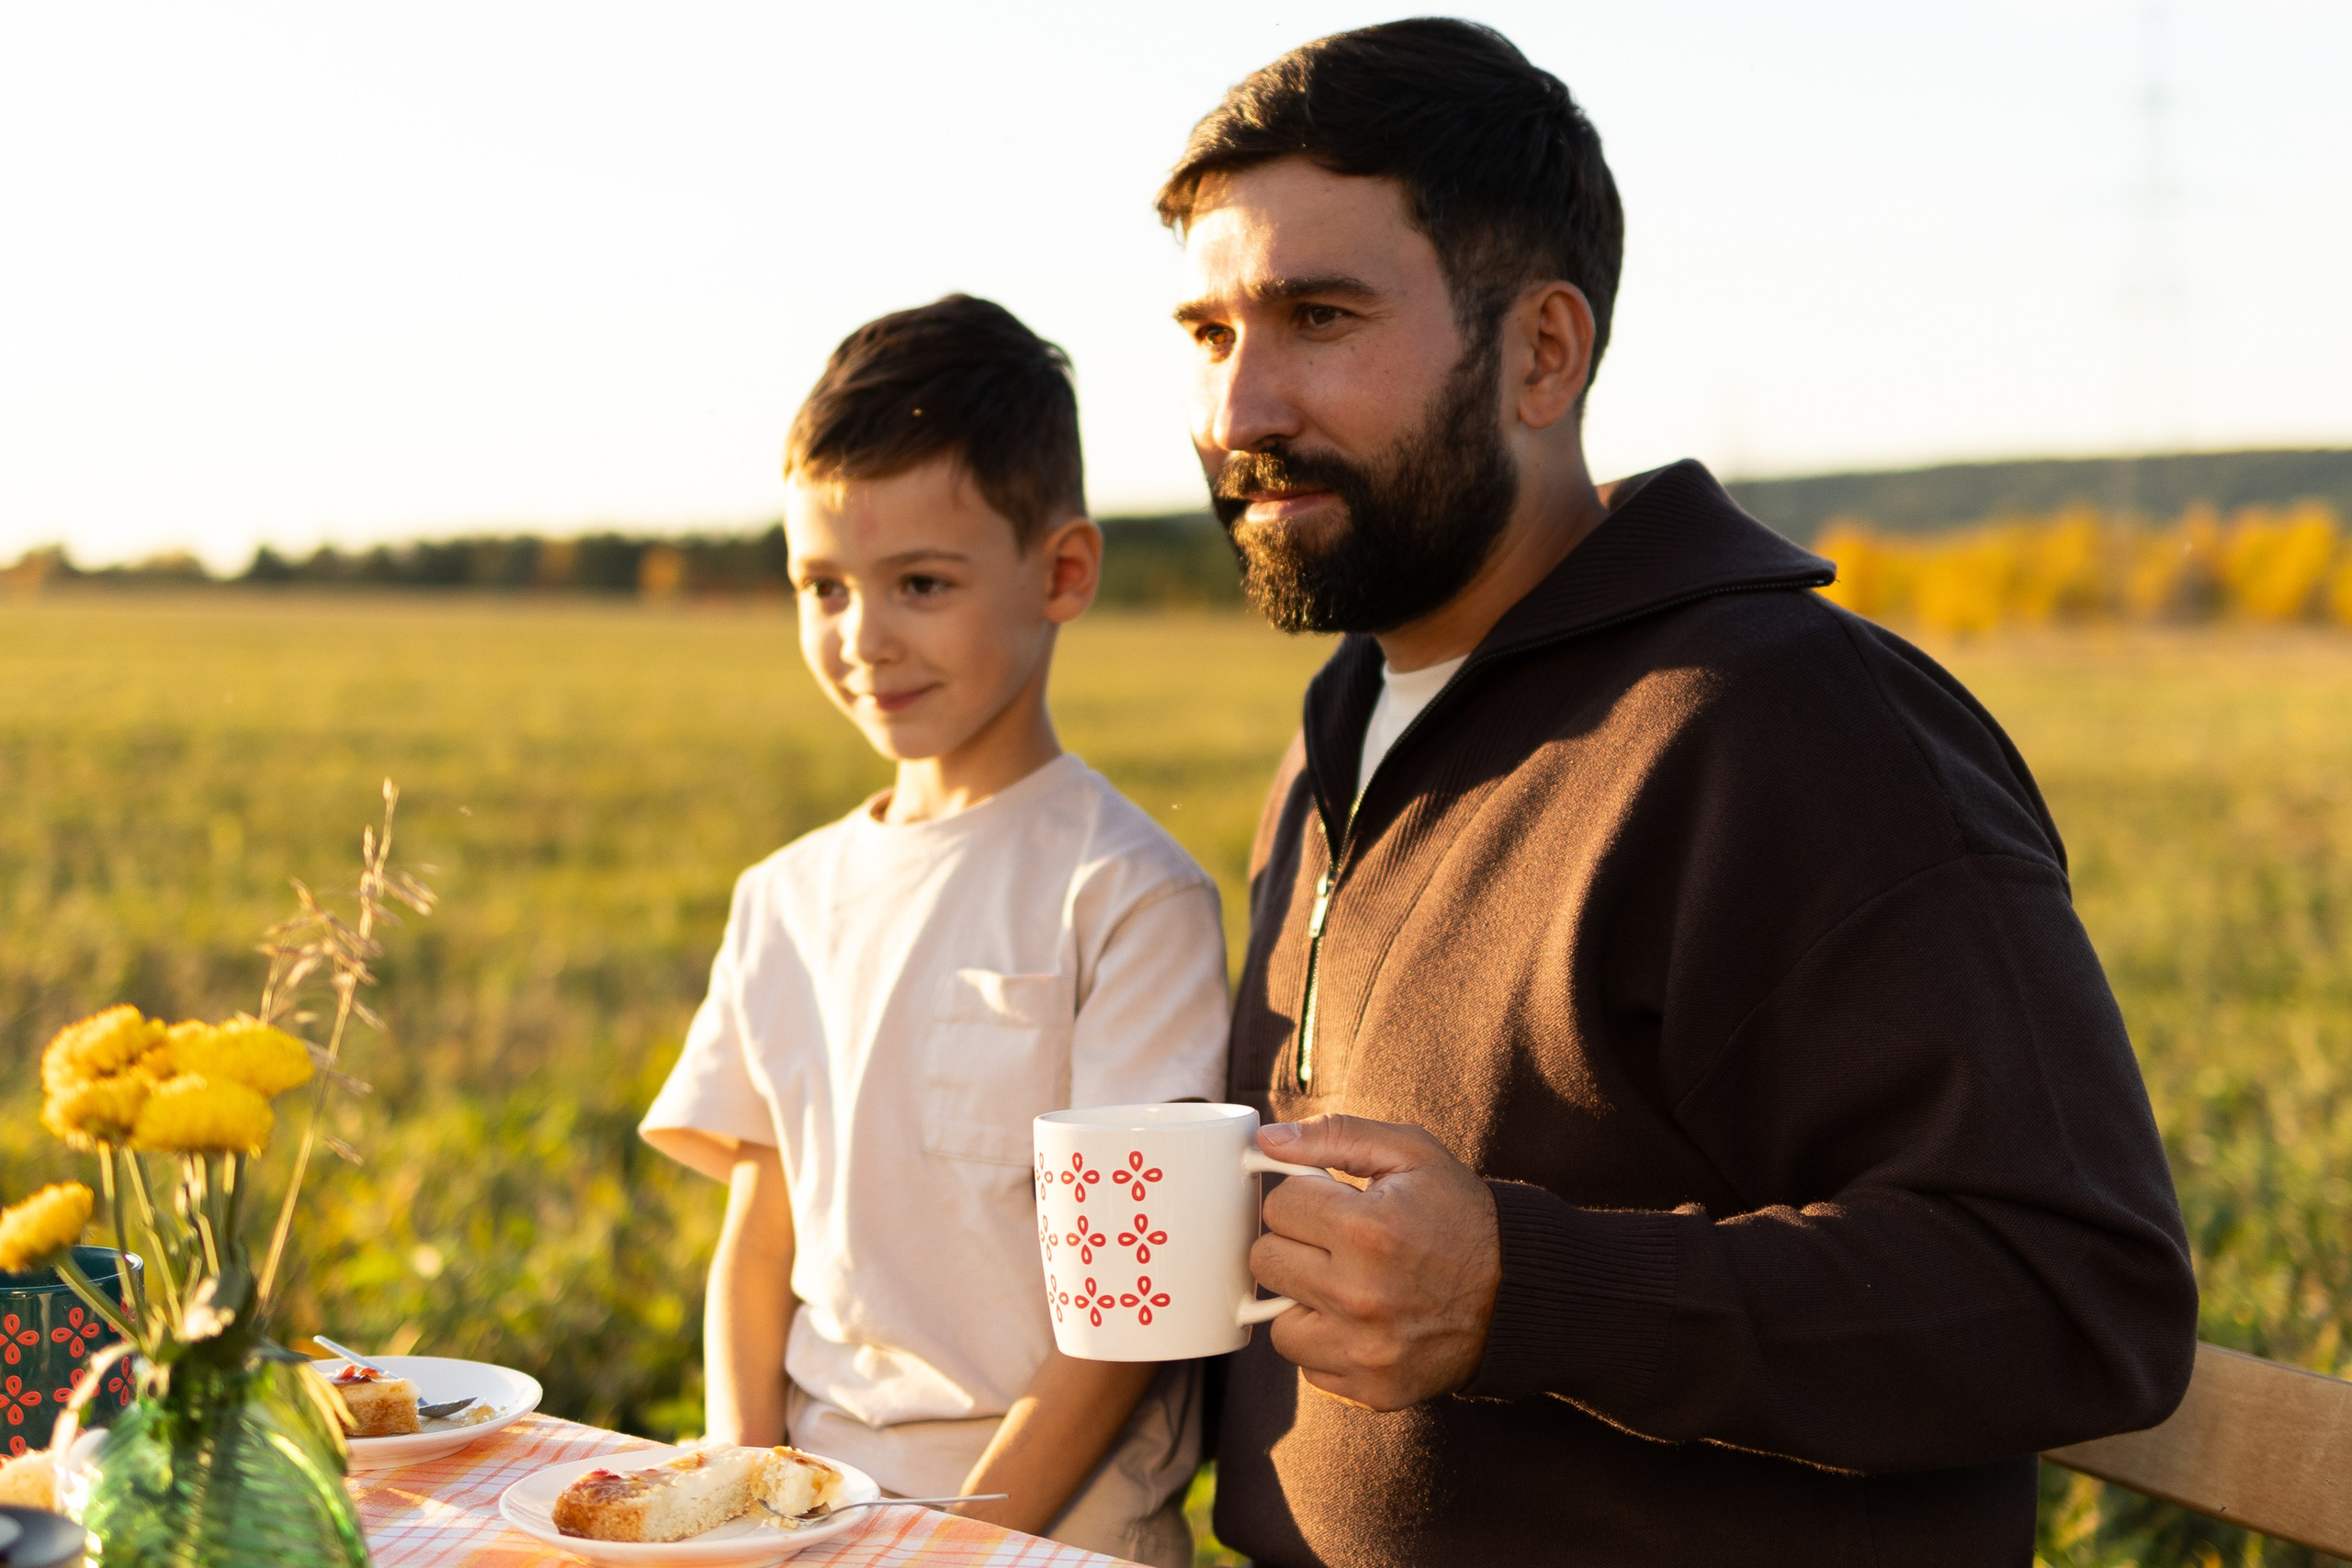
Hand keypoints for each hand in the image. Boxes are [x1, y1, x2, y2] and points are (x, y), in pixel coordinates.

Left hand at [1249, 1115, 1501, 1410]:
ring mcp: (1365, 1350)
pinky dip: (1328, 1343)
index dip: (1306, 1196)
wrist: (1519, 1294)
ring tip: (1348, 1283)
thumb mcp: (1412, 1154)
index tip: (1336, 1204)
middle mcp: (1359, 1295)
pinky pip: (1308, 1364)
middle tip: (1338, 1243)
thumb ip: (1335, 1135)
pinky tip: (1363, 1322)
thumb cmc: (1462, 1216)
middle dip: (1298, 1243)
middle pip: (1267, 1261)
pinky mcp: (1372, 1390)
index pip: (1279, 1204)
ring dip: (1305, 1301)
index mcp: (1367, 1230)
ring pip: (1278, 1322)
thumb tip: (1268, 1139)